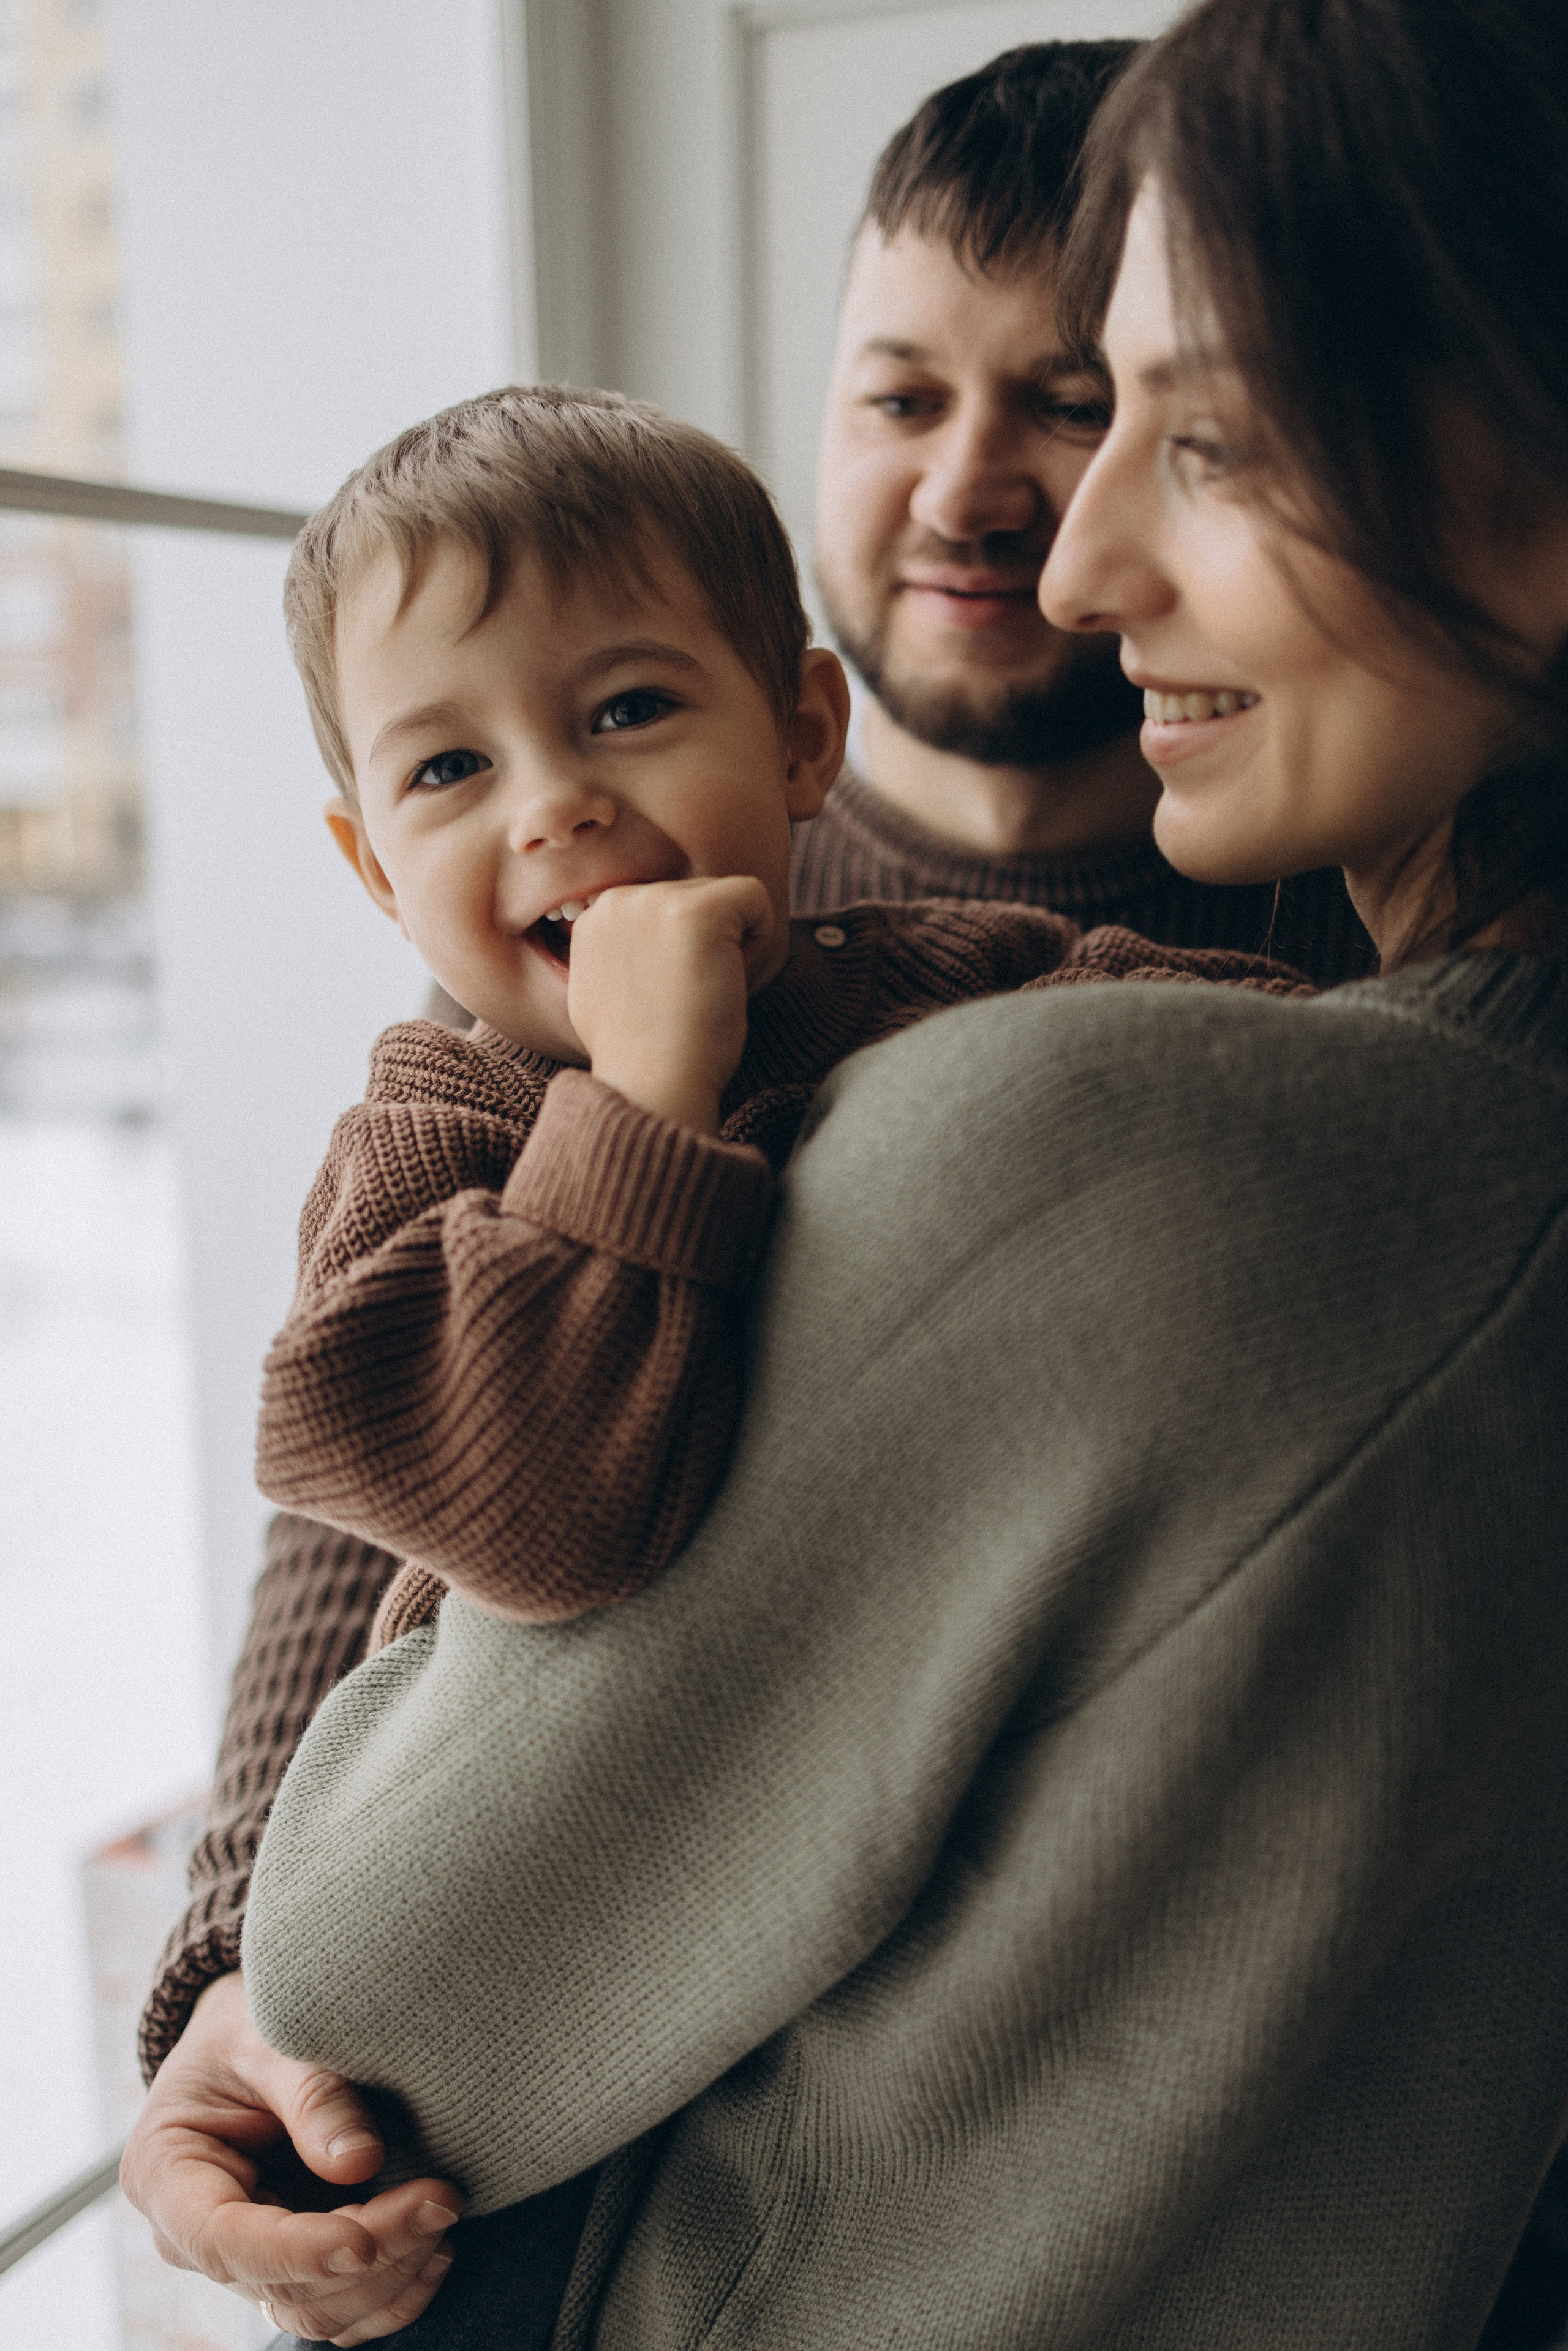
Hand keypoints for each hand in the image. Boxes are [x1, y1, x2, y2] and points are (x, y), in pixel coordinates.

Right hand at [121, 1971, 462, 2345]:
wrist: (246, 2037)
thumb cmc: (247, 2027)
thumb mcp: (269, 2038)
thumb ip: (311, 2096)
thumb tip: (360, 2163)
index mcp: (166, 2175)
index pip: (224, 2240)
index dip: (297, 2251)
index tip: (365, 2237)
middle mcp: (194, 2237)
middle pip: (282, 2281)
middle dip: (371, 2250)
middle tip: (441, 2198)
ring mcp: (242, 2260)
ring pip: (314, 2310)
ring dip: (389, 2279)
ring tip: (443, 2217)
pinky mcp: (286, 2267)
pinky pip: (336, 2310)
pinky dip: (390, 2294)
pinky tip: (434, 2250)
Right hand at [567, 875, 774, 1133]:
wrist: (652, 1084)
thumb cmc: (641, 1056)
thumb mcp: (607, 993)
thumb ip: (621, 955)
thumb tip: (647, 947)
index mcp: (596, 918)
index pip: (664, 908)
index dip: (680, 953)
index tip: (667, 997)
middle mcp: (618, 898)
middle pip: (695, 897)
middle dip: (707, 942)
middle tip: (689, 998)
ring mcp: (655, 900)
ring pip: (724, 897)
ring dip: (731, 943)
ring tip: (703, 991)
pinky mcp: (698, 909)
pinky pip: (755, 896)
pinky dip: (761, 937)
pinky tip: (730, 978)